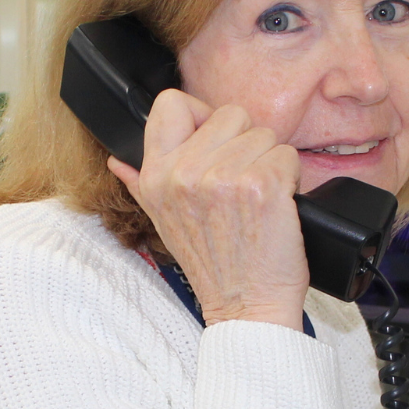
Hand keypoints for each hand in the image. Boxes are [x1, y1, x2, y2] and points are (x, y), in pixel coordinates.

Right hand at [109, 88, 308, 329]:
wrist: (246, 305)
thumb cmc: (215, 266)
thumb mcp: (163, 222)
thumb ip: (140, 185)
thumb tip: (116, 162)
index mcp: (155, 176)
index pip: (171, 103)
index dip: (202, 116)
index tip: (215, 144)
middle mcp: (183, 173)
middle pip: (230, 114)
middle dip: (245, 144)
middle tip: (242, 185)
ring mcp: (222, 178)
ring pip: (264, 134)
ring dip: (270, 163)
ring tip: (258, 200)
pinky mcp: (261, 185)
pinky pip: (287, 155)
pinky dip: (291, 178)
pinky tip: (277, 206)